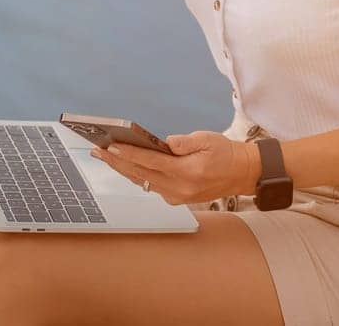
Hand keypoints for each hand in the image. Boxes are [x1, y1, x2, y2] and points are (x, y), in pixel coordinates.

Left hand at [88, 130, 262, 205]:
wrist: (241, 173)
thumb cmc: (225, 153)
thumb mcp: (207, 139)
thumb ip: (183, 142)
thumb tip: (163, 144)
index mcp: (186, 172)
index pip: (150, 162)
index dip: (128, 154)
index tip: (111, 146)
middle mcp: (179, 188)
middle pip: (140, 174)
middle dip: (117, 161)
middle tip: (98, 150)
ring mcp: (177, 196)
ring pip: (143, 182)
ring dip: (123, 169)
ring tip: (105, 155)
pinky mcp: (176, 199)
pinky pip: (151, 186)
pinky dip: (137, 175)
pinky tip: (125, 164)